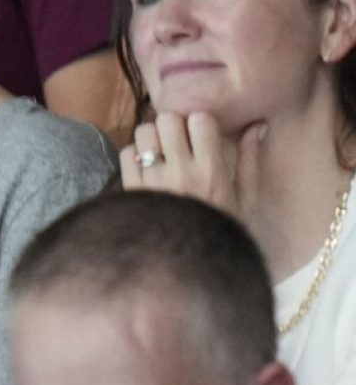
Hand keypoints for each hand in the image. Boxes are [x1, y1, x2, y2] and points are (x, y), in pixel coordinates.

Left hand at [119, 111, 266, 218]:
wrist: (186, 265)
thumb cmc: (221, 232)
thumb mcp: (244, 200)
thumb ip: (249, 160)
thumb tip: (258, 125)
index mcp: (211, 171)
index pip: (199, 120)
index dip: (199, 123)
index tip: (200, 134)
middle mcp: (180, 171)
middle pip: (168, 120)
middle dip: (173, 125)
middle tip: (177, 140)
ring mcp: (152, 179)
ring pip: (144, 132)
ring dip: (151, 137)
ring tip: (160, 152)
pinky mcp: (131, 188)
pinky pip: (126, 153)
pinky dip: (134, 155)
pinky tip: (145, 169)